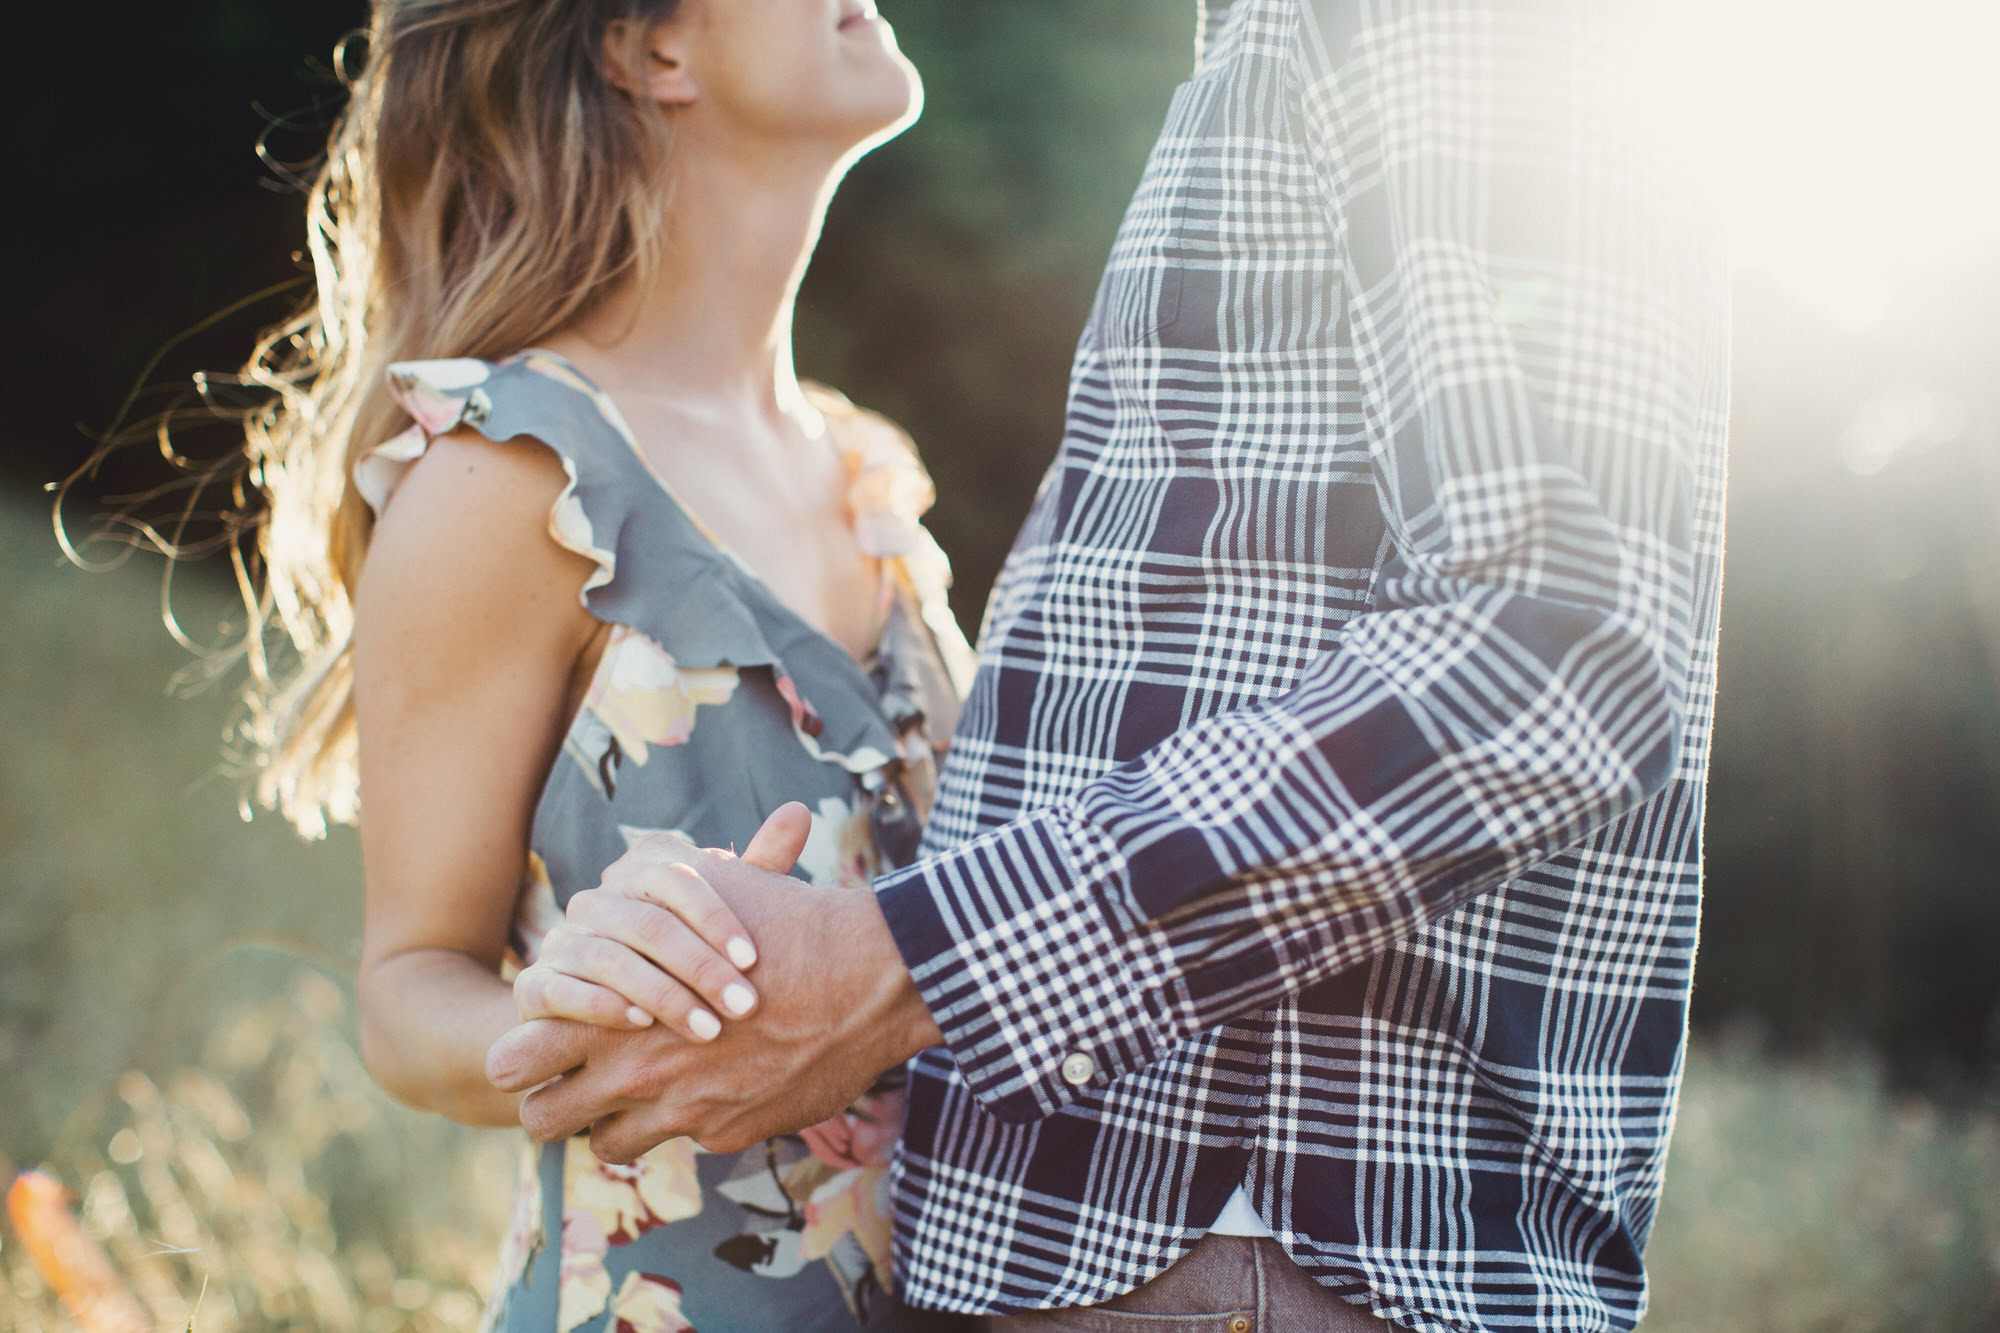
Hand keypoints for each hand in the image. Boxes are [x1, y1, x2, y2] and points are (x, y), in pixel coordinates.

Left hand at [485, 812, 943, 1162]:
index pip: (512, 1060)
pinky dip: (692, 1118)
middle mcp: (634, 1071)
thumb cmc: (787, 925)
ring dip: (615, 1122)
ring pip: (607, 1144)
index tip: (541, 1043)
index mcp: (611, 1010)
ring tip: (642, 1089)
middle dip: (550, 1104)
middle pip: (543, 1120)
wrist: (867, 982)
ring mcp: (681, 1112)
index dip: (520, 1056)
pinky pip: (686, 1139)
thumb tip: (637, 858)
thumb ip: (655, 884)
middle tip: (574, 1083)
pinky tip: (721, 1082)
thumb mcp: (710, 886)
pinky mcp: (727, 1133)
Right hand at [509, 807, 807, 1041]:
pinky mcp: (534, 983)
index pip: (677, 878)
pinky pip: (560, 989)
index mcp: (640, 872)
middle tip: (744, 1008)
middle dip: (701, 968)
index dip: (716, 918)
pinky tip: (640, 1026)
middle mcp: (598, 900)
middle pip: (649, 922)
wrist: (608, 1013)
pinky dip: (601, 1006)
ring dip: (662, 996)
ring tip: (707, 1030)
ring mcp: (562, 940)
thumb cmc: (685, 958)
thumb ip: (757, 868)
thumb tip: (798, 809)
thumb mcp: (722, 915)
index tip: (753, 961)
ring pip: (610, 958)